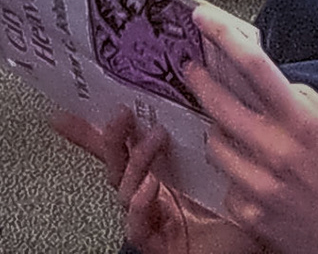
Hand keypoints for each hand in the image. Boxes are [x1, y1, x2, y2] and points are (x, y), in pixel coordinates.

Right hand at [50, 109, 244, 253]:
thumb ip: (204, 127)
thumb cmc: (239, 204)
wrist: (255, 239)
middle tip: (121, 114)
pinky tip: (150, 188)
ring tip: (153, 141)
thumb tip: (205, 81)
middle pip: (115, 162)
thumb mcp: (218, 156)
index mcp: (159, 167)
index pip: (119, 144)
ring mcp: (152, 217)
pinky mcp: (158, 243)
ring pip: (124, 189)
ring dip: (135, 162)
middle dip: (111, 136)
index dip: (88, 129)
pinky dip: (140, 207)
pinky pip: (137, 227)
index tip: (62, 111)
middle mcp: (150, 190)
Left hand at [189, 7, 317, 253]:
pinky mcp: (254, 217)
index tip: (204, 19)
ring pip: (216, 145)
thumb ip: (306, 100)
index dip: (224, 36)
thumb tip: (277, 83)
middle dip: (200, 81)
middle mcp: (277, 151)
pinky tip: (250, 176)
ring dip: (219, 134)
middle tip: (193, 71)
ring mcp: (262, 186)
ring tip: (231, 132)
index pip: (254, 66)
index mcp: (302, 122)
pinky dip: (235, 178)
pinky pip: (227, 186)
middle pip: (219, 103)